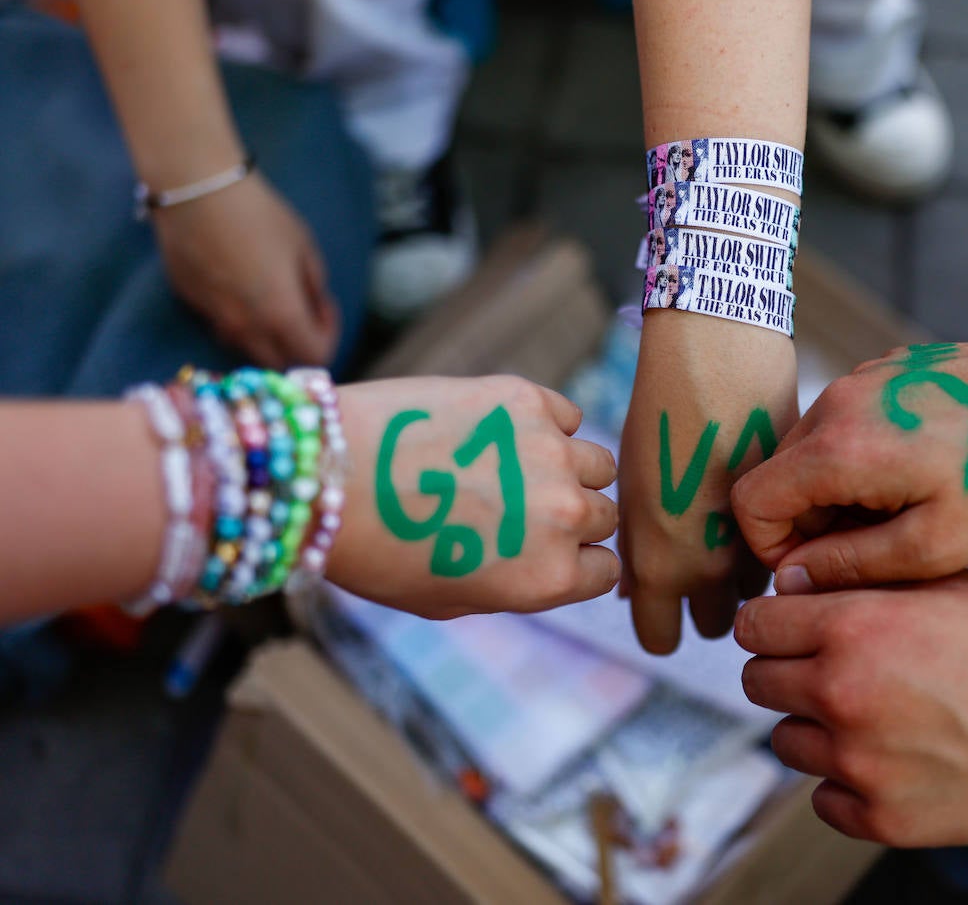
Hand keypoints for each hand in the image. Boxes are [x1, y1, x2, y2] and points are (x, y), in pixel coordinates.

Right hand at [152, 173, 339, 367]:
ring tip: (272, 299)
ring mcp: (213, 318)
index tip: (325, 307)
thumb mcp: (304, 247)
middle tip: (304, 313)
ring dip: (267, 336)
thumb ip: (314, 287)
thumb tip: (315, 308)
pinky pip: (221, 324)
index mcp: (280, 314)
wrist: (196, 190)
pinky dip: (239, 318)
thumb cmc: (258, 214)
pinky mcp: (191, 303)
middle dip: (298, 346)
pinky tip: (240, 283)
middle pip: (280, 364)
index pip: (313, 356)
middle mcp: (245, 327)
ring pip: (247, 348)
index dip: (328, 336)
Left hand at [327, 375, 619, 617]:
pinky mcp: (525, 399)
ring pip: (597, 463)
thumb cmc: (376, 550)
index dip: (578, 560)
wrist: (326, 476)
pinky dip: (547, 424)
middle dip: (573, 516)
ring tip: (516, 467)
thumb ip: (514, 583)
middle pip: (604, 514)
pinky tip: (501, 433)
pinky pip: (566, 414)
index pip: (607, 569)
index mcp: (549, 577)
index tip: (548, 549)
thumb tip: (547, 560)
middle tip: (524, 507)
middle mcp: (563, 516)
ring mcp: (550, 452)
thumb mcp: (449, 601)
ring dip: (568, 468)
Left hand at [618, 313, 798, 653]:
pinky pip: (794, 549)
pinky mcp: (802, 514)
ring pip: (763, 590)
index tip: (665, 607)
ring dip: (753, 572)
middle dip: (712, 606)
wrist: (718, 354)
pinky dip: (787, 538)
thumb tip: (634, 594)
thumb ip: (639, 548)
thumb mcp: (633, 484)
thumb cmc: (660, 412)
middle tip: (706, 566)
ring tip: (740, 525)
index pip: (661, 640)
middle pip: (720, 627)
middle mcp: (712, 566)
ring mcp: (763, 541)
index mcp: (660, 563)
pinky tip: (770, 500)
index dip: (661, 625)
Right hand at [731, 342, 967, 592]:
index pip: (754, 501)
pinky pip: (851, 420)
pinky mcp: (896, 367)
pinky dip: (864, 456)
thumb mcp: (937, 546)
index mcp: (840, 446)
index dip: (772, 550)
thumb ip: (850, 565)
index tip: (822, 572)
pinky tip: (924, 475)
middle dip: (809, 522)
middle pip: (780, 473)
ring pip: (814, 447)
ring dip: (838, 490)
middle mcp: (840, 399)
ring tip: (905, 515)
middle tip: (875, 552)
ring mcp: (868, 376)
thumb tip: (789, 580)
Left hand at [736, 572, 967, 845]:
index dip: (774, 618)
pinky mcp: (882, 818)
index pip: (756, 621)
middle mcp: (843, 693)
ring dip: (814, 726)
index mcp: (855, 626)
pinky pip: (825, 798)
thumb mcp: (953, 583)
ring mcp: (859, 764)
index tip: (791, 624)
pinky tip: (892, 759)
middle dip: (786, 668)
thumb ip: (871, 580)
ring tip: (871, 714)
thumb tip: (807, 584)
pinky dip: (846, 781)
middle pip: (758, 680)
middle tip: (830, 666)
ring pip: (785, 741)